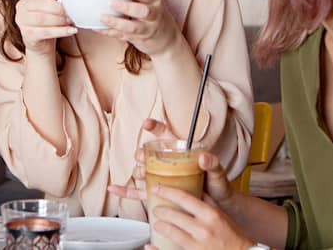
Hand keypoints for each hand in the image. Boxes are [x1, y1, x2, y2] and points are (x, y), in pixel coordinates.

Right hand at [15, 0, 76, 55]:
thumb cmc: (50, 18)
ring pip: (41, 18)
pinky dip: (60, 31)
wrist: (43, 42)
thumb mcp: (52, 1)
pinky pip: (45, 32)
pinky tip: (71, 30)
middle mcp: (22, 4)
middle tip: (71, 12)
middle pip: (39, 2)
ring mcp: (22, 20)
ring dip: (59, 20)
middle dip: (58, 8)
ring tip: (71, 21)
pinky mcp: (27, 34)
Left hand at [100, 0, 180, 55]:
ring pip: (133, 27)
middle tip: (110, 2)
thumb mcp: (151, 2)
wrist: (166, 40)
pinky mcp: (138, 40)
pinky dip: (109, 32)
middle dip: (126, 7)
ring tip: (102, 17)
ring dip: (116, 22)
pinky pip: (122, 36)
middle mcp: (154, 15)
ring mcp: (147, 29)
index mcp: (156, 1)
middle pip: (143, 12)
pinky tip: (98, 28)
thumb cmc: (153, 15)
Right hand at [108, 120, 237, 209]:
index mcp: (182, 153)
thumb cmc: (218, 187)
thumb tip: (204, 157)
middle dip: (142, 154)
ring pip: (142, 171)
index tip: (147, 124)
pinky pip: (138, 192)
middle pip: (148, 153)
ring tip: (144, 175)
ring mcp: (161, 178)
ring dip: (138, 171)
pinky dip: (124, 191)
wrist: (217, 207)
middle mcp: (168, 164)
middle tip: (145, 158)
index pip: (167, 135)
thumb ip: (214, 164)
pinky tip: (114, 189)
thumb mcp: (218, 174)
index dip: (156, 127)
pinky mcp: (157, 194)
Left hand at [146, 186, 253, 249]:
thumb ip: (207, 202)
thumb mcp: (221, 216)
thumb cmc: (232, 237)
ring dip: (160, 227)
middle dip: (160, 211)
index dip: (167, 192)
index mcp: (211, 215)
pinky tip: (150, 246)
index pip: (184, 198)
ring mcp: (197, 245)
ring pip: (170, 232)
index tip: (157, 188)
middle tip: (156, 209)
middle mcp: (203, 229)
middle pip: (173, 215)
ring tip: (158, 224)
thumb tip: (195, 188)